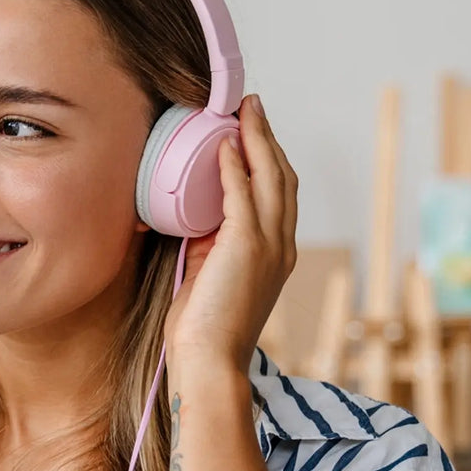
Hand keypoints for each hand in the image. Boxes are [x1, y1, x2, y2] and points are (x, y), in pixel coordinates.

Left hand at [162, 93, 297, 373]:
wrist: (208, 363)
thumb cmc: (203, 331)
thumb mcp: (207, 278)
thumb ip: (205, 245)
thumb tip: (188, 218)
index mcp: (275, 254)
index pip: (279, 195)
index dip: (267, 160)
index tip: (251, 133)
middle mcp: (281, 245)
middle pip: (282, 177)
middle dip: (267, 138)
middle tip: (251, 107)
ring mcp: (268, 245)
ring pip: (270, 176)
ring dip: (256, 138)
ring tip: (242, 111)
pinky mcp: (246, 247)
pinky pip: (243, 193)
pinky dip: (235, 165)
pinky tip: (224, 144)